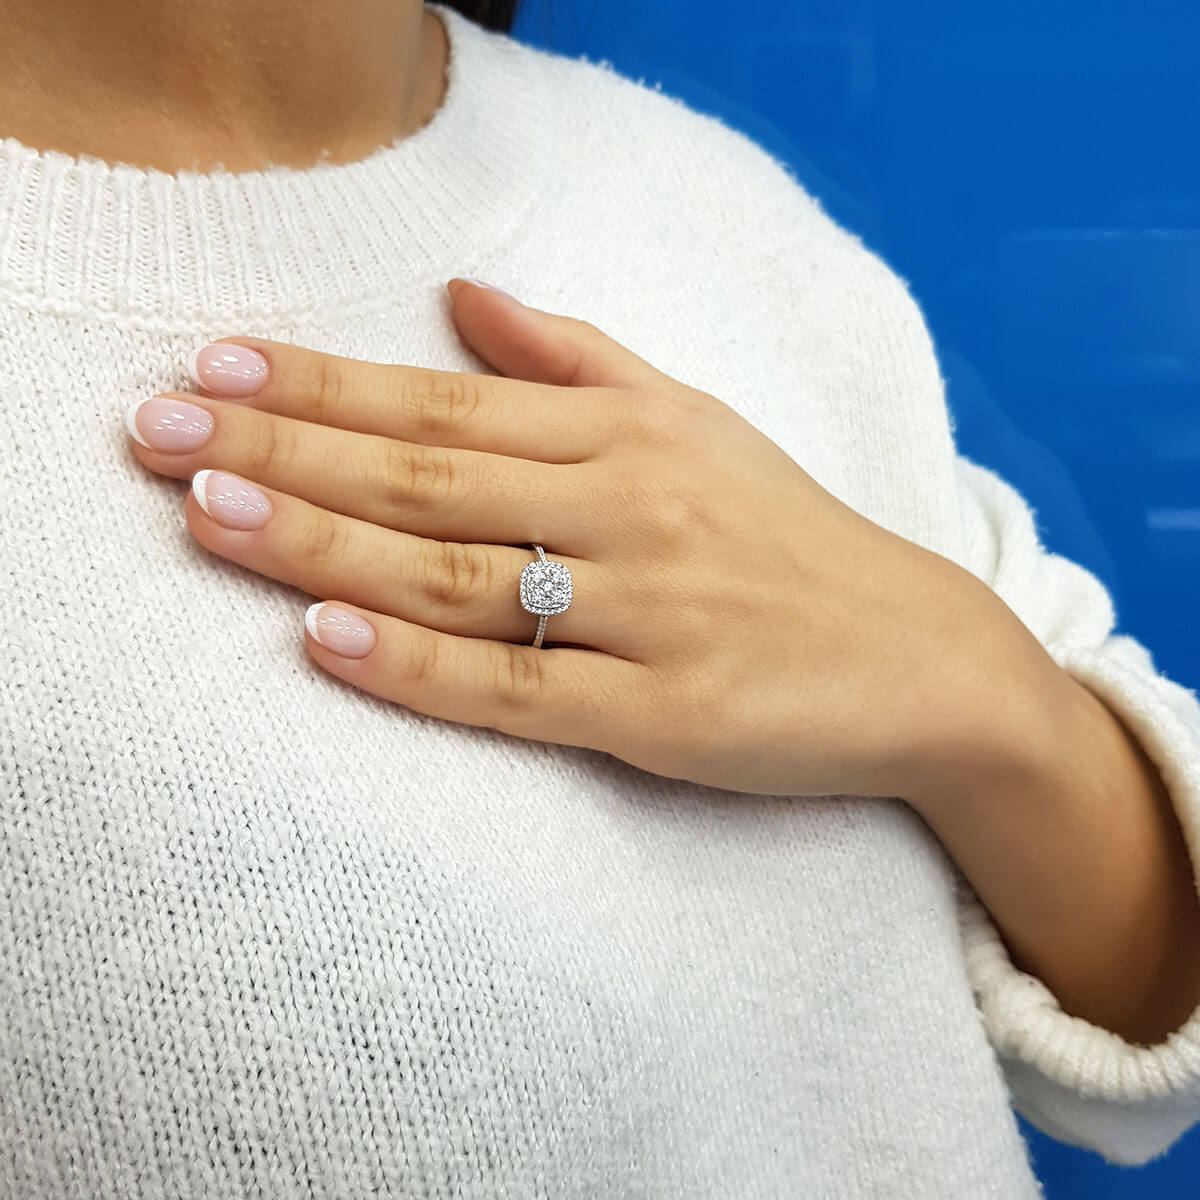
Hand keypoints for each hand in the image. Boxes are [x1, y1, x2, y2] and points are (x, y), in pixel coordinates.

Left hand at [125, 278, 997, 797]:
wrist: (921, 658)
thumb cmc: (793, 539)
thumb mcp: (698, 423)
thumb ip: (579, 359)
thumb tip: (466, 293)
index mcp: (631, 437)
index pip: (446, 402)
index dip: (323, 386)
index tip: (216, 368)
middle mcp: (633, 512)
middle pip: (430, 477)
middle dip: (284, 453)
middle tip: (158, 433)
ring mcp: (648, 616)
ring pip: (458, 575)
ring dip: (324, 545)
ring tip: (207, 517)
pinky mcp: (665, 716)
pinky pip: (522, 690)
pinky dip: (422, 667)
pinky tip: (330, 640)